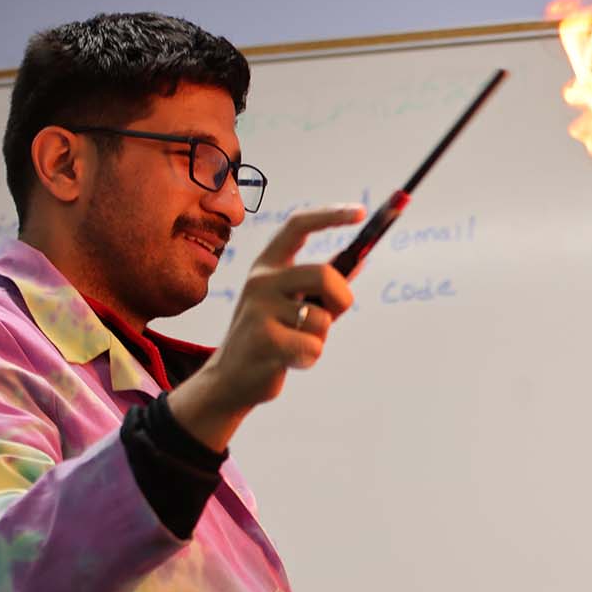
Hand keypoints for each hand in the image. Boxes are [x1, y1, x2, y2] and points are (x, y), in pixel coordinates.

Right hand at [168, 204, 365, 449]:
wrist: (230, 378)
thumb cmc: (270, 337)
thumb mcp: (291, 304)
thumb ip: (320, 286)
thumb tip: (358, 262)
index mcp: (267, 266)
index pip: (298, 225)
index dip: (330, 215)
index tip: (360, 212)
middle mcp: (260, 281)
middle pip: (325, 274)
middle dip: (342, 299)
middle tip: (333, 315)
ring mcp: (259, 309)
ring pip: (322, 319)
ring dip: (321, 337)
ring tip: (297, 344)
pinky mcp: (265, 340)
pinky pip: (314, 347)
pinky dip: (311, 358)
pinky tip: (289, 361)